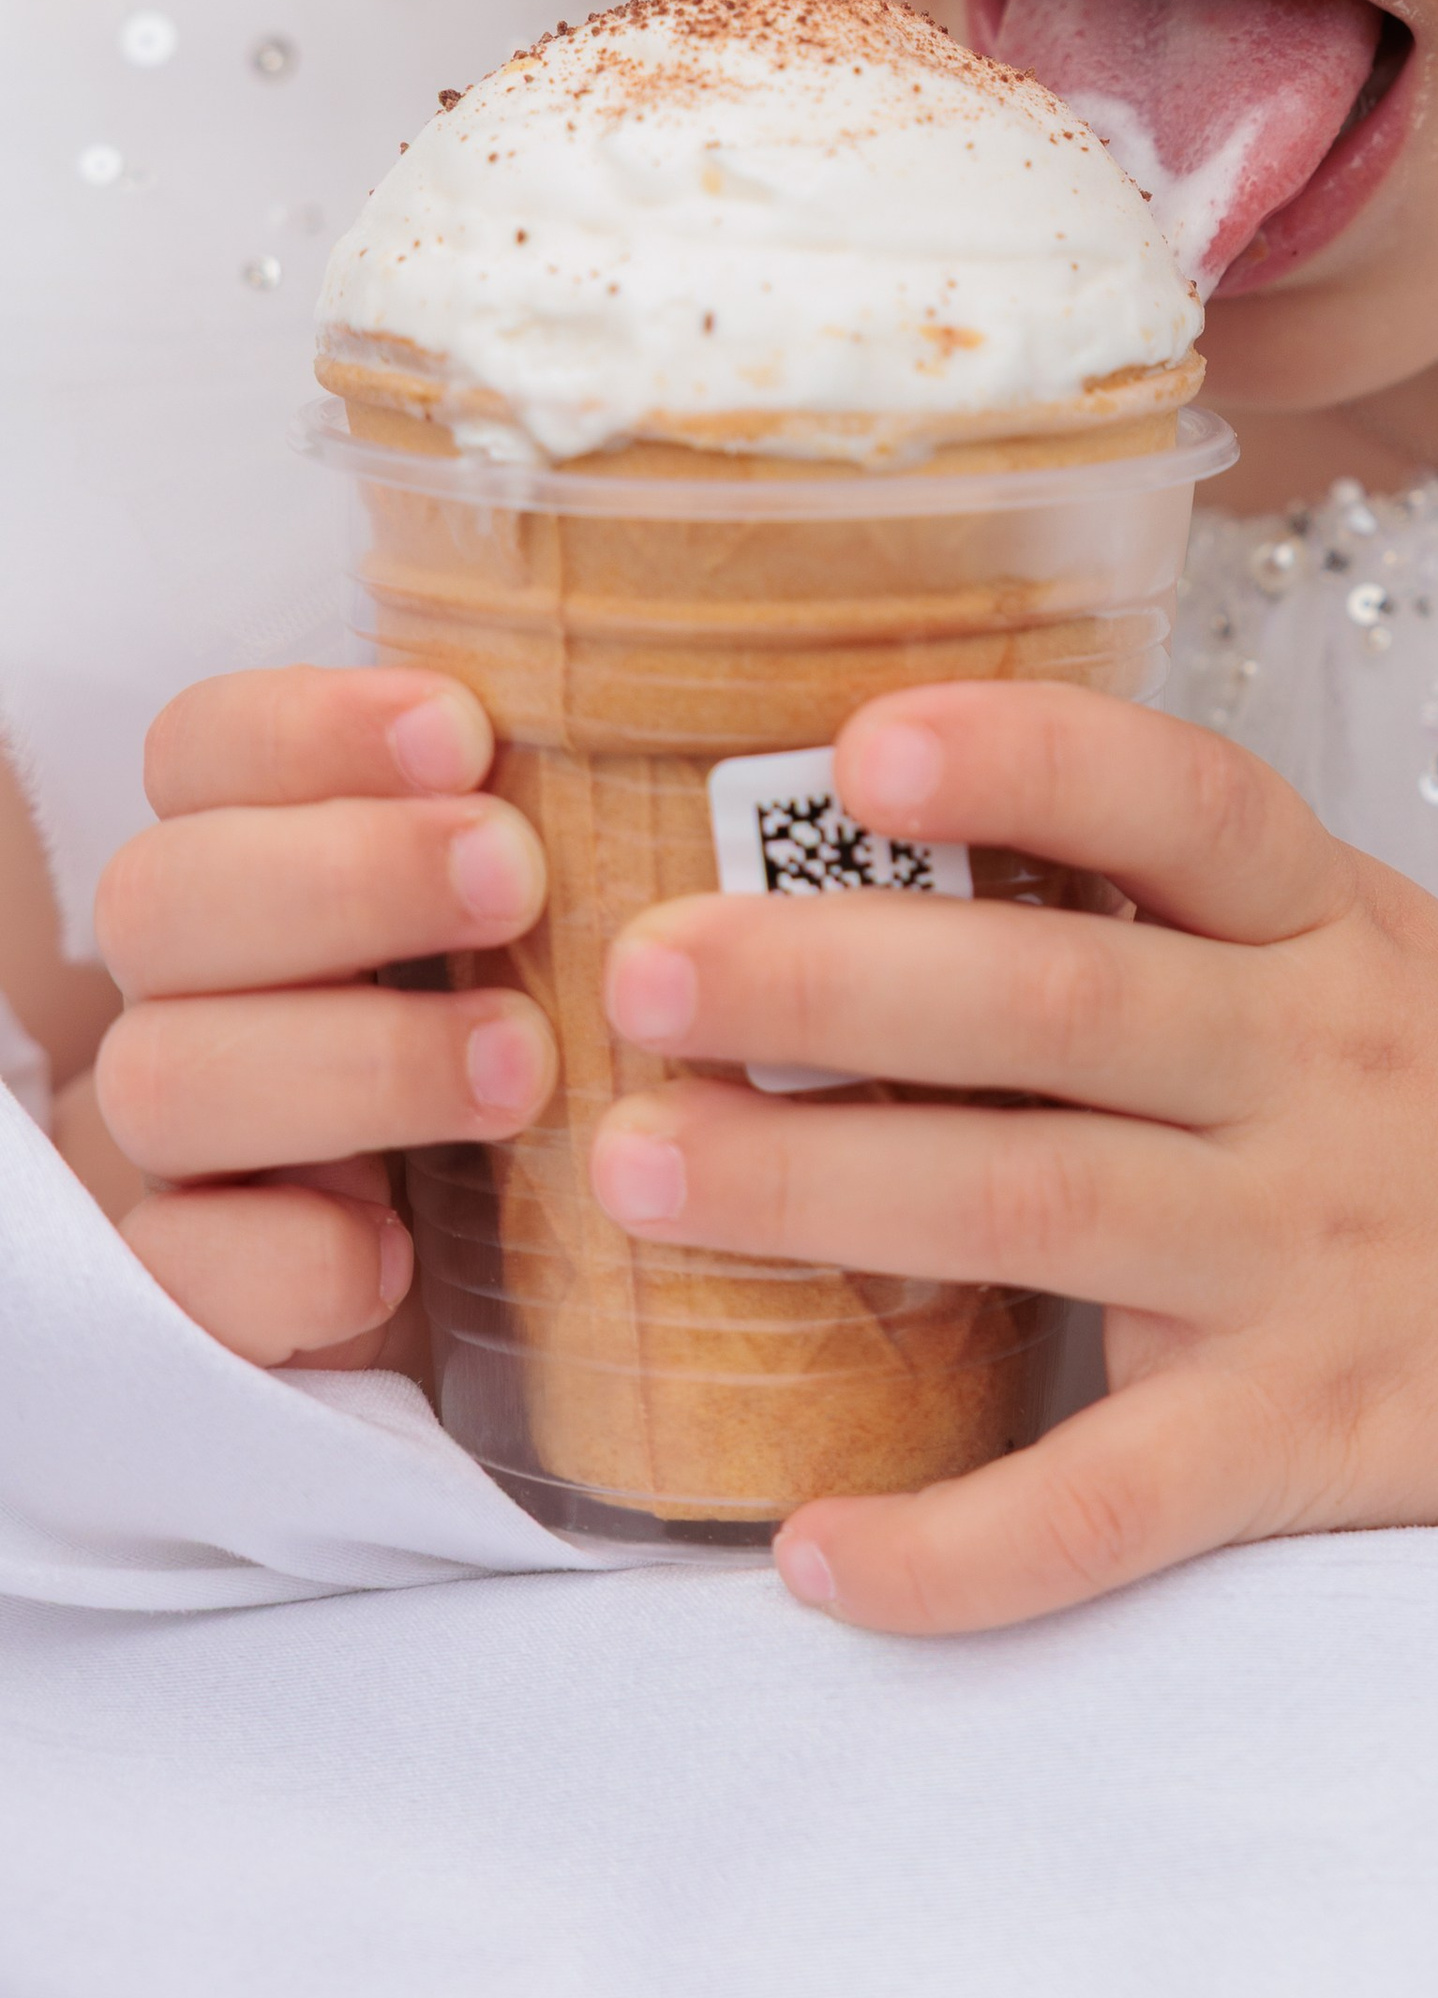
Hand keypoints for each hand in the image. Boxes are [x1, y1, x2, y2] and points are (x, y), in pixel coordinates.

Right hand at [87, 668, 558, 1369]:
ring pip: (159, 1078)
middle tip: (515, 880)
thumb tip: (719, 703)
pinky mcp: (208, 1294)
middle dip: (343, 876)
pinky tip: (396, 1250)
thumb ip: (588, 813)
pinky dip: (285, 1253)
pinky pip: (180, 1271)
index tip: (466, 734)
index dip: (307, 728)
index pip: (203, 748)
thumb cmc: (576, 1037)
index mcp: (265, 862)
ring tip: (523, 1070)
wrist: (560, 1288)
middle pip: (159, 898)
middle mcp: (201, 992)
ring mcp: (189, 1148)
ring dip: (349, 1059)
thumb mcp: (583, 915)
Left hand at [589, 683, 1437, 1633]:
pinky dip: (962, 1543)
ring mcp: (1317, 1256)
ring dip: (824, 1188)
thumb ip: (1165, 912)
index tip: (864, 745)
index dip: (1029, 760)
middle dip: (833, 979)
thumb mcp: (1358, 956)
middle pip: (1059, 1005)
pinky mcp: (1323, 1439)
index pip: (1185, 802)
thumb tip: (863, 847)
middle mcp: (1320, 1068)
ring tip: (636, 1170)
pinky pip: (1121, 1500)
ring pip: (1045, 1210)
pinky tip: (809, 1551)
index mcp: (1326, 928)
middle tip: (636, 971)